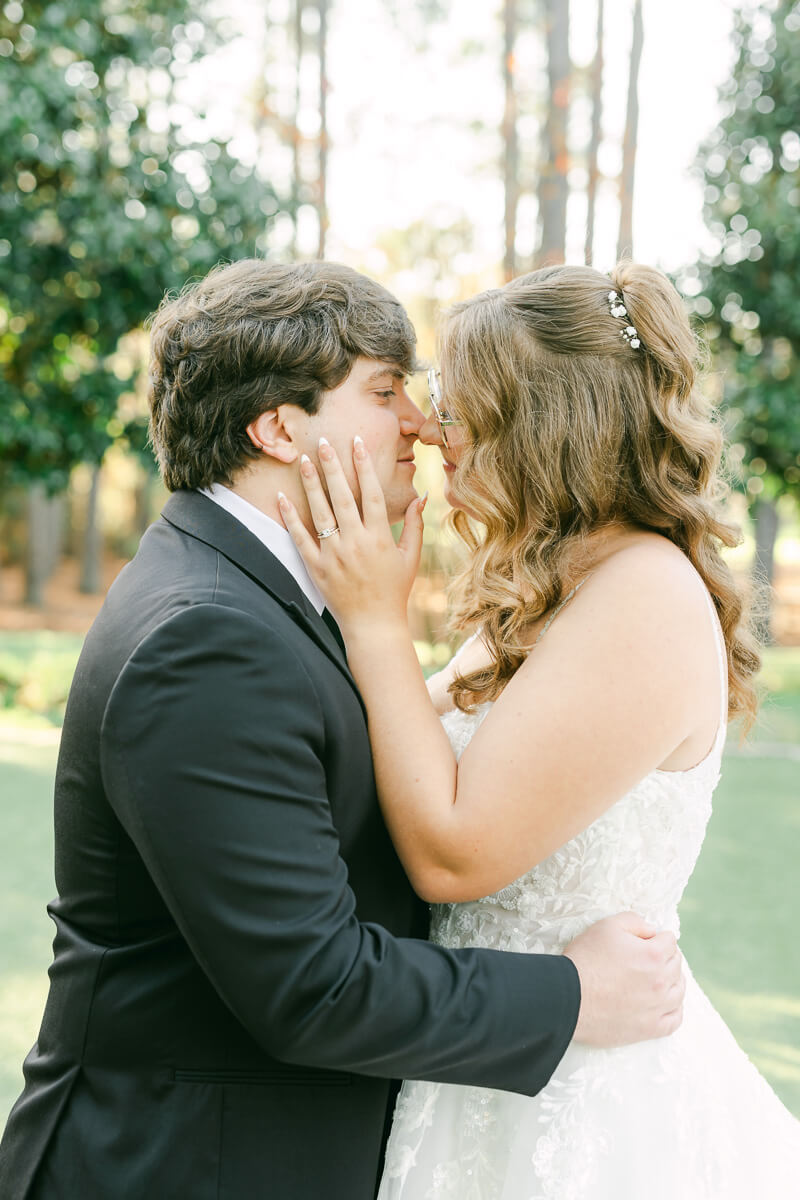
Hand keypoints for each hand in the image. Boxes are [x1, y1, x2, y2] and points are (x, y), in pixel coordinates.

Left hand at [278, 437, 425, 634]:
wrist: (373, 625)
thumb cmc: (394, 590)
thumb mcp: (411, 557)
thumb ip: (415, 525)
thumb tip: (423, 496)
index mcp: (380, 537)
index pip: (372, 493)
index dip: (364, 466)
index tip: (357, 443)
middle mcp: (356, 542)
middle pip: (343, 496)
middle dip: (333, 467)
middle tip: (324, 442)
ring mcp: (334, 554)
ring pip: (320, 512)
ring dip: (312, 484)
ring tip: (304, 461)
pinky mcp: (316, 567)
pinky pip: (300, 537)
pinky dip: (290, 517)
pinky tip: (282, 497)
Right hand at [564, 912, 684, 1046]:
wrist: (568, 997)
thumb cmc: (586, 959)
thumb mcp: (607, 926)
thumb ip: (635, 921)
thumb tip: (652, 931)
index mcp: (653, 955)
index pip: (670, 940)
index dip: (656, 937)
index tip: (644, 941)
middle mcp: (661, 982)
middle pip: (676, 964)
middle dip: (664, 957)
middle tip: (645, 958)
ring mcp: (657, 1007)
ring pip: (679, 991)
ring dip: (672, 981)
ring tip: (658, 978)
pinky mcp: (649, 1029)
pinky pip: (675, 1019)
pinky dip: (673, 1009)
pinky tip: (664, 1003)